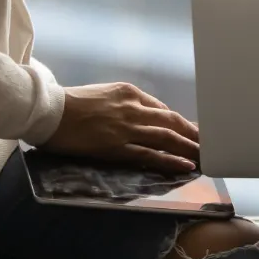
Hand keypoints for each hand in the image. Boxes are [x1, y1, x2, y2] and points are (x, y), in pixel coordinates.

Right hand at [39, 81, 202, 173]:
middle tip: (209, 144)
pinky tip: (185, 165)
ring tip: (204, 156)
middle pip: (172, 122)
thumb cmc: (70, 103)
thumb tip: (143, 115)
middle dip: (193, 134)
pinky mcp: (118, 146)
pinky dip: (170, 160)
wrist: (49, 111)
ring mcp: (127, 128)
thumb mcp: (104, 94)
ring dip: (188, 148)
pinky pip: (151, 154)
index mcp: (129, 92)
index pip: (162, 109)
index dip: (180, 123)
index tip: (192, 131)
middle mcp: (133, 108)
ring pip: (166, 138)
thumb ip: (125, 103)